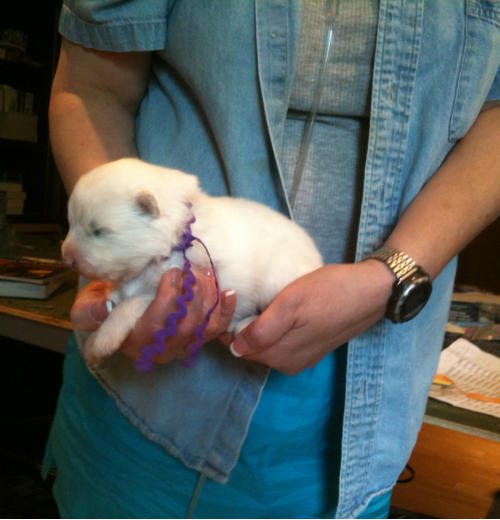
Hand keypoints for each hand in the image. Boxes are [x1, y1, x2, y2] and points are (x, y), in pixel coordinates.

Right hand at [70, 268, 235, 363]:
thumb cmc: (107, 301)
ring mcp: (182, 346)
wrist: (124, 304)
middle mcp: (160, 349)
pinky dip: (226, 309)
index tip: (171, 273)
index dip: (167, 301)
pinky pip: (218, 328)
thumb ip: (89, 310)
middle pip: (185, 328)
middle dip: (192, 295)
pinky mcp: (199, 338)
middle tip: (190, 269)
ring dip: (208, 298)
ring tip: (203, 273)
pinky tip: (227, 291)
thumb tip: (104, 308)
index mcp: (133, 342)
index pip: (154, 327)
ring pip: (203, 327)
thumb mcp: (88, 305)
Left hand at [229, 261, 393, 374]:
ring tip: (256, 302)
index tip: (226, 304)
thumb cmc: (329, 292)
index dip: (228, 328)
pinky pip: (281, 343)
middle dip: (240, 329)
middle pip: (252, 349)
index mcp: (281, 356)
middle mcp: (288, 364)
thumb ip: (262, 330)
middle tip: (238, 299)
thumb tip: (236, 349)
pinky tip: (276, 311)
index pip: (239, 348)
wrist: (371, 292)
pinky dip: (272, 330)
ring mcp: (302, 358)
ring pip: (266, 346)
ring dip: (256, 329)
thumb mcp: (291, 304)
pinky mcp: (312, 348)